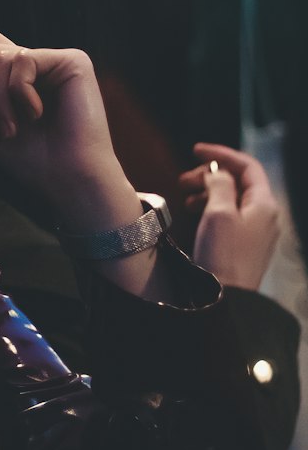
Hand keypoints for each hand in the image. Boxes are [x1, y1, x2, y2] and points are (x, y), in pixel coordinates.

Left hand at [0, 28, 137, 231]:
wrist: (65, 178)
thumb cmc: (27, 157)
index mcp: (15, 74)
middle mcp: (36, 61)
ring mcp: (54, 59)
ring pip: (0, 56)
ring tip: (11, 129)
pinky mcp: (72, 60)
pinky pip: (23, 60)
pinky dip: (20, 93)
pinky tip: (37, 114)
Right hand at [181, 142, 279, 289]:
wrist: (228, 298)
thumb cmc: (224, 255)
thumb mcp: (219, 212)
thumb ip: (219, 184)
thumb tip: (218, 172)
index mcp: (264, 203)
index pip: (247, 166)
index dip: (221, 154)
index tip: (195, 151)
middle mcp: (265, 215)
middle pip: (239, 181)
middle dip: (210, 174)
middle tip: (184, 179)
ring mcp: (257, 230)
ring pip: (232, 198)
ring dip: (208, 190)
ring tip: (186, 196)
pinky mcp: (245, 243)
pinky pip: (230, 215)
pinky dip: (211, 207)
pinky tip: (195, 212)